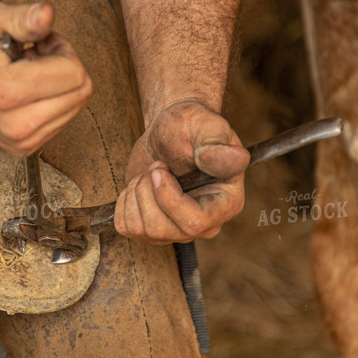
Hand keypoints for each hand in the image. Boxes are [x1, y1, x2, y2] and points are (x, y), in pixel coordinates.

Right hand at [0, 0, 91, 155]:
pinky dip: (52, 101)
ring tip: (29, 71)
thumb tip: (47, 14)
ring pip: (74, 107)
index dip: (62, 49)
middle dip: (65, 66)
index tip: (40, 42)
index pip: (73, 74)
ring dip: (59, 84)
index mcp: (7, 92)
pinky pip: (62, 121)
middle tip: (36, 54)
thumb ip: (21, 17)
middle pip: (79, 93)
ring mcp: (19, 141)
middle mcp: (15, 125)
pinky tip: (27, 89)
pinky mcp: (23, 148)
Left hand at [115, 102, 248, 242]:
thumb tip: (233, 159)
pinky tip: (140, 185)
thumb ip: (217, 144)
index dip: (168, 198)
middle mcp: (204, 225)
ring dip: (135, 193)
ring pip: (140, 229)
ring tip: (149, 172)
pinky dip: (123, 202)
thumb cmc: (192, 126)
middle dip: (146, 191)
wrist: (170, 132)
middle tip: (155, 166)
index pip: (194, 222)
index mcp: (226, 204)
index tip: (158, 169)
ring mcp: (176, 231)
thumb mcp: (207, 127)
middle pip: (160, 229)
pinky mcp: (152, 230)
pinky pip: (126, 226)